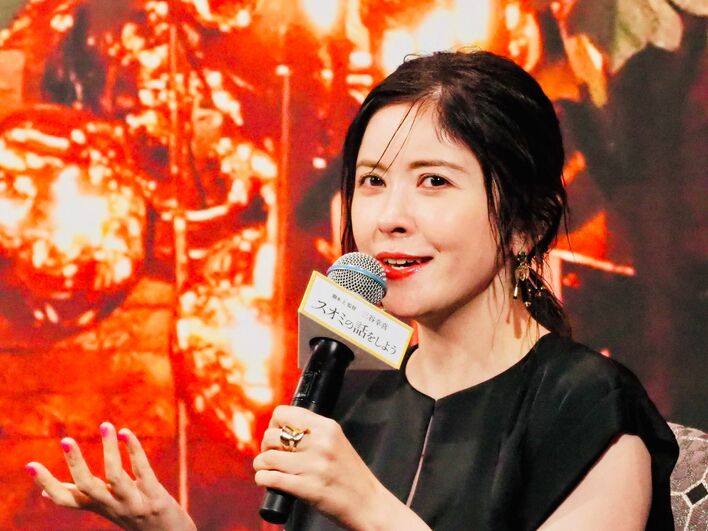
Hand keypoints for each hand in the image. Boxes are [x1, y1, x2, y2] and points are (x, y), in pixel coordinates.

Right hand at [25, 422, 195, 530]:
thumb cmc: (134, 516)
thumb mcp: (106, 508)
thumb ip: (82, 497)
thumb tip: (44, 492)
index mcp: (98, 507)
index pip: (66, 500)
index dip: (47, 484)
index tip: (30, 466)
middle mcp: (112, 507)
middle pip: (87, 487)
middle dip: (76, 463)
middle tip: (66, 440)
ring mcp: (134, 503)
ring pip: (115, 476)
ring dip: (109, 449)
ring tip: (105, 425)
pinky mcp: (155, 497)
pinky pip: (143, 471)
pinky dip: (134, 450)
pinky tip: (126, 433)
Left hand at [254, 406, 419, 530]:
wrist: (368, 503)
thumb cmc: (351, 474)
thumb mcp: (337, 441)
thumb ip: (314, 432)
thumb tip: (282, 428)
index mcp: (327, 427)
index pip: (284, 413)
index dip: (274, 424)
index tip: (275, 434)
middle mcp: (320, 443)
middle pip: (272, 435)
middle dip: (265, 446)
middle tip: (270, 455)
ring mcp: (314, 466)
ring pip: (268, 457)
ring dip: (260, 464)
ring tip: (265, 469)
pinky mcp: (308, 488)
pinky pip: (272, 478)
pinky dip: (263, 479)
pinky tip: (266, 480)